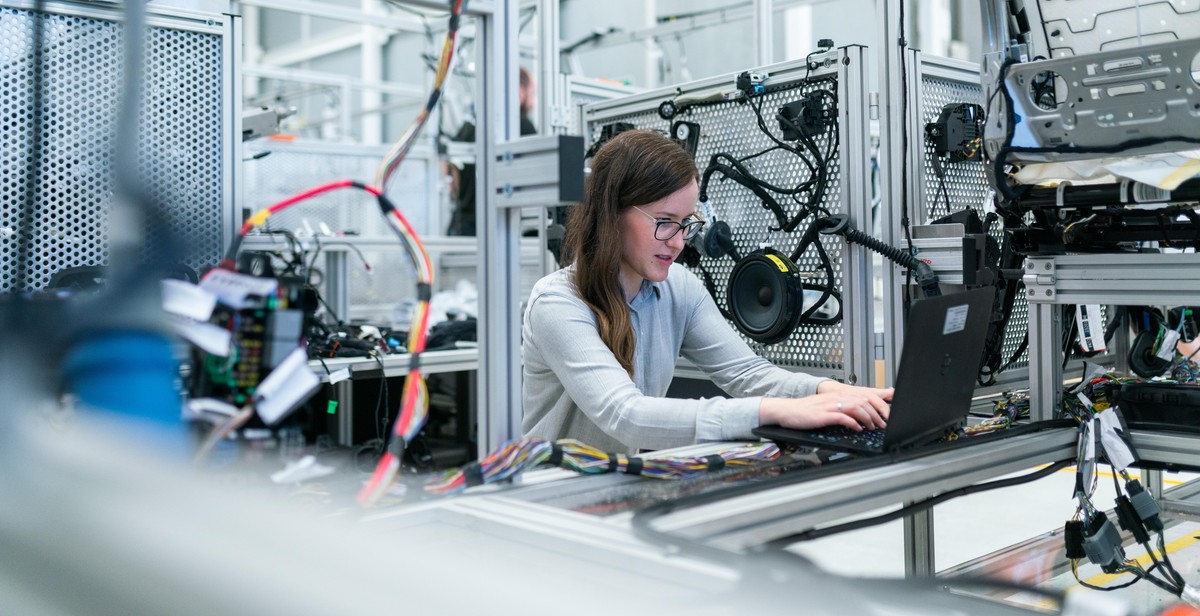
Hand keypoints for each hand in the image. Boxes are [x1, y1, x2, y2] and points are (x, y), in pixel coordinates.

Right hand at [759, 383, 890, 431]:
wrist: (786, 410)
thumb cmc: (804, 411)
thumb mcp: (826, 407)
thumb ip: (841, 409)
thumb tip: (857, 417)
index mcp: (837, 395)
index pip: (863, 396)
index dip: (877, 406)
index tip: (885, 415)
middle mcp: (835, 398)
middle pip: (863, 401)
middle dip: (876, 413)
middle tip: (882, 424)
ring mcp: (829, 406)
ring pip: (856, 407)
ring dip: (868, 418)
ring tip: (872, 427)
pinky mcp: (823, 415)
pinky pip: (842, 417)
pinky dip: (853, 423)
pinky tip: (857, 428)